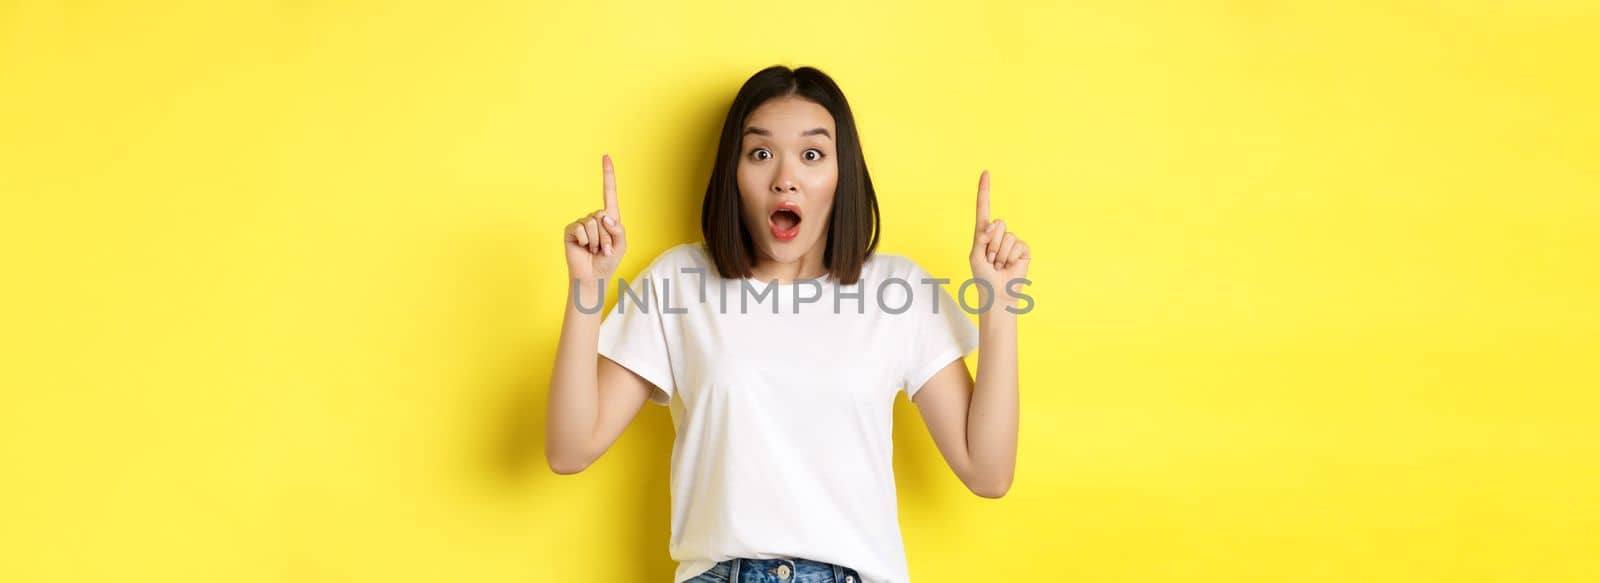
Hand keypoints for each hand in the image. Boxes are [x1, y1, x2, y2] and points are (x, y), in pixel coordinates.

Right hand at [564, 154, 627, 283]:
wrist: (592, 277)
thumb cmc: (607, 261)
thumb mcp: (621, 245)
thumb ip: (618, 229)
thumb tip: (603, 216)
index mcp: (609, 218)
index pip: (609, 192)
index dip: (608, 174)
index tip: (605, 156)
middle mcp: (595, 217)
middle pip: (603, 215)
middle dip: (606, 235)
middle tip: (604, 249)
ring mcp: (581, 223)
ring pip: (592, 224)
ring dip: (597, 241)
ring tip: (594, 250)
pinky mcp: (571, 230)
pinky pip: (580, 229)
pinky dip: (585, 241)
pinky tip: (583, 248)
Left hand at [969, 171, 1029, 303]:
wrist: (998, 294)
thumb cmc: (983, 276)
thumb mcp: (975, 255)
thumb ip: (982, 236)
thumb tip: (995, 223)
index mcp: (983, 233)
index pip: (983, 208)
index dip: (985, 191)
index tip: (985, 172)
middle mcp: (998, 234)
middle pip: (998, 223)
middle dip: (992, 244)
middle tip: (991, 260)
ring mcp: (1012, 241)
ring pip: (1007, 235)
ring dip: (1000, 253)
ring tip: (999, 265)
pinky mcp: (1024, 249)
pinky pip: (1018, 244)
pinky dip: (1011, 257)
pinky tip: (1010, 265)